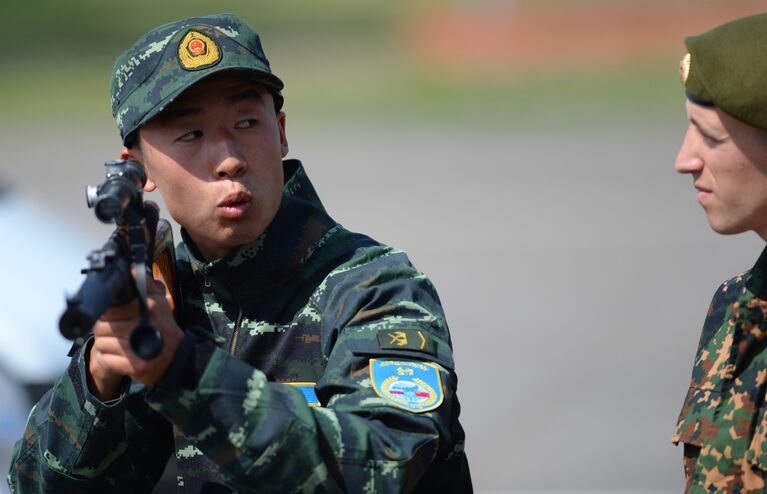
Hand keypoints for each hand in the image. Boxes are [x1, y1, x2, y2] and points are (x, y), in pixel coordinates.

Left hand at [87, 269, 183, 400]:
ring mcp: (141, 348)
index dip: (108, 313)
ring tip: (117, 344)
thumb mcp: (160, 302)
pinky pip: (106, 360)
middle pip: (102, 326)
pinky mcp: (136, 366)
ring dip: (105, 345)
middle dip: (104, 329)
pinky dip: (108, 359)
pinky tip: (119, 356)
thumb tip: (131, 269)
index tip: (113, 316)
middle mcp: (146, 326)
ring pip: (101, 343)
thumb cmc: (163, 328)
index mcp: (150, 308)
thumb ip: (146, 285)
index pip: (111, 308)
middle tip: (114, 331)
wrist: (177, 357)